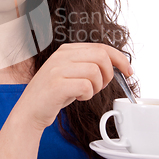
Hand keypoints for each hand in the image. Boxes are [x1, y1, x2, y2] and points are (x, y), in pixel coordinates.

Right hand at [18, 43, 132, 131]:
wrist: (30, 111)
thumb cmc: (53, 94)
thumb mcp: (70, 73)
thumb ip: (88, 64)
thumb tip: (116, 64)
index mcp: (67, 50)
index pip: (101, 47)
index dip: (119, 58)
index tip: (128, 70)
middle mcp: (61, 56)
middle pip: (101, 56)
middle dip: (108, 74)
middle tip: (100, 86)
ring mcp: (57, 69)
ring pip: (95, 71)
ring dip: (97, 87)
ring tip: (85, 93)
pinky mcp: (57, 85)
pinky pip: (86, 86)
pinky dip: (87, 95)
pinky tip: (78, 98)